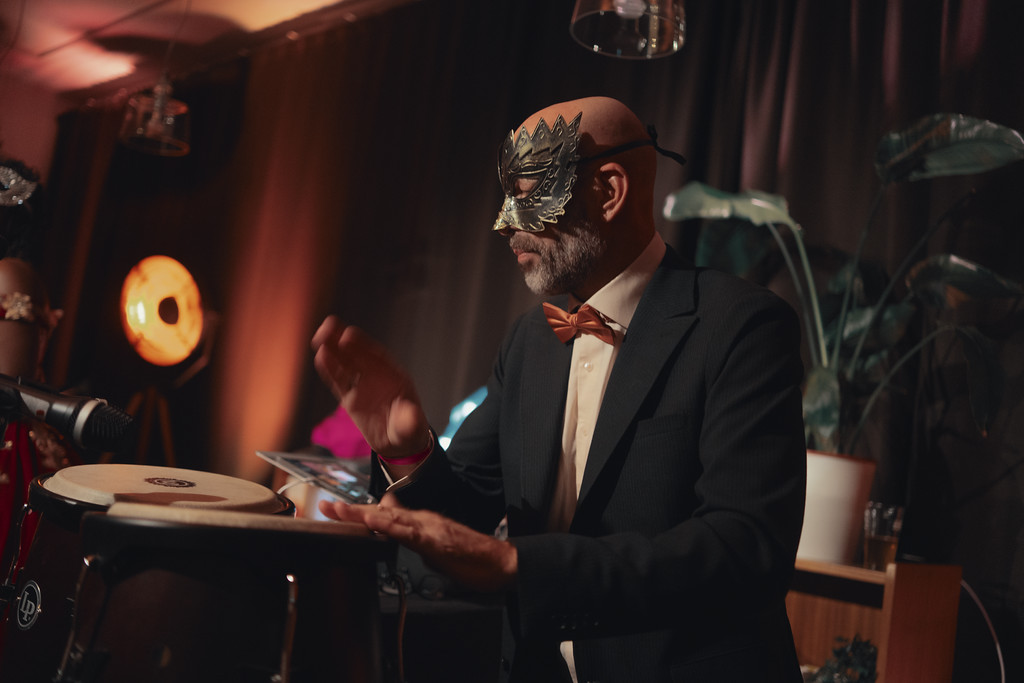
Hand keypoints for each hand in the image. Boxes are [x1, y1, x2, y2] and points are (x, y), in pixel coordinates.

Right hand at [311, 316, 428, 459]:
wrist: (399, 444)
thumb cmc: (409, 429)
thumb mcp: (412, 427)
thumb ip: (409, 421)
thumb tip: (411, 417)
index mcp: (395, 377)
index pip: (378, 358)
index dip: (363, 346)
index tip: (349, 336)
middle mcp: (377, 377)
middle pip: (358, 355)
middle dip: (343, 340)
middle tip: (329, 325)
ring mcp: (363, 386)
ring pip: (345, 365)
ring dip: (332, 350)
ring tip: (319, 337)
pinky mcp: (351, 398)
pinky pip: (339, 382)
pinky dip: (330, 370)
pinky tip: (320, 357)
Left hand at [319, 494, 516, 592]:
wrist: (501, 563)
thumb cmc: (472, 558)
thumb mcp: (435, 547)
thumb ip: (415, 538)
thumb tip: (397, 535)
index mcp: (420, 524)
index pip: (383, 515)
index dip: (358, 514)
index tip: (335, 510)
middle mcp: (422, 521)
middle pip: (380, 513)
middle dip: (351, 512)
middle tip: (325, 507)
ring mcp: (429, 529)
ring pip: (389, 518)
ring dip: (362, 515)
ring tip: (339, 511)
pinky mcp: (437, 540)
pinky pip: (408, 532)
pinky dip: (388, 525)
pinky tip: (373, 522)